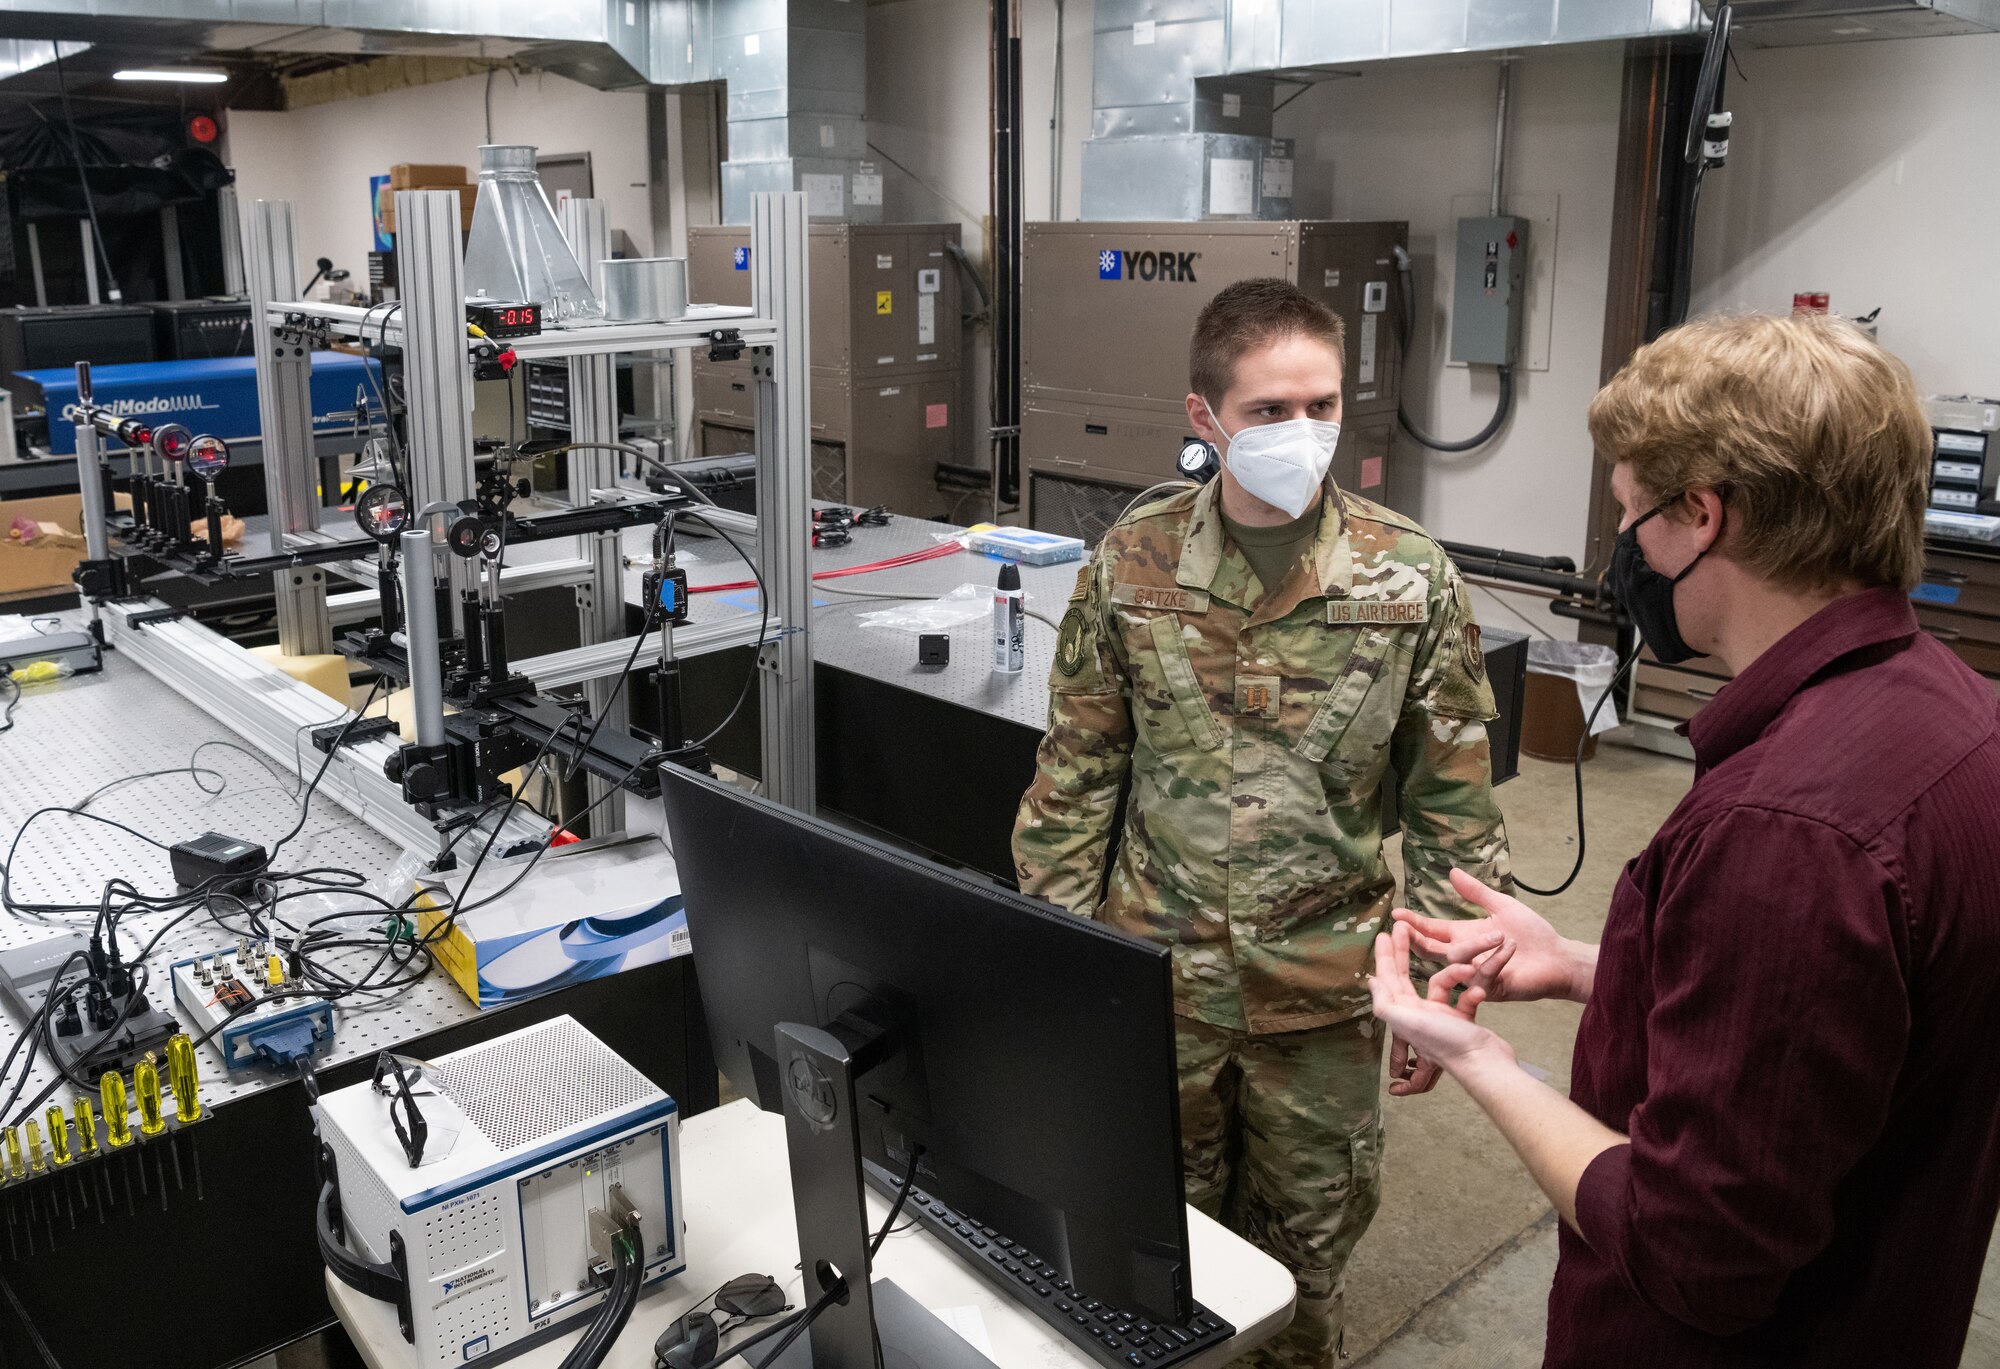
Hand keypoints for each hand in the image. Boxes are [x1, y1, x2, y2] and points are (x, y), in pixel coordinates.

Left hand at [1372, 924, 1510, 1089]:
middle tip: (1401, 926)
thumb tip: (1372, 981)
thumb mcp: (1408, 1022)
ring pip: (1443, 984)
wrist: (1485, 1064)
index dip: (1385, 955)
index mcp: (1403, 1015)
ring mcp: (1441, 1018)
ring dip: (1455, 974)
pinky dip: (1472, 992)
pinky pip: (1465, 997)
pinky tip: (1478, 993)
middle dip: (1404, 952)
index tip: (1383, 933)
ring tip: (1467, 969)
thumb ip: (1385, 1002)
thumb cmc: (1446, 1044)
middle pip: (1406, 978)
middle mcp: (1419, 1016)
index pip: (1388, 979)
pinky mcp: (1463, 1021)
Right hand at [1393, 868, 1583, 1003]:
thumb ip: (1476, 893)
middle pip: (1431, 951)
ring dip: (1476, 946)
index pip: (1431, 931)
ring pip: (1457, 962)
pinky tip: (1511, 947)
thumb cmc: (1531, 934)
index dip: (1414, 924)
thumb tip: (1450, 871)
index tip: (1397, 913)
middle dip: (1416, 940)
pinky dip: (1496, 960)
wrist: (1557, 957)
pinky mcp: (1490, 989)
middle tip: (1404, 930)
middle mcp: (1464, 957)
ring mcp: (1474, 975)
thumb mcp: (1502, 906)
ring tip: (1501, 935)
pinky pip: (1482, 975)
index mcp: (1463, 936)